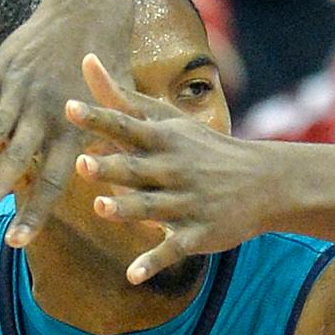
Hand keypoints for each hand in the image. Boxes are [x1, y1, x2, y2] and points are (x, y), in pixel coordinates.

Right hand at [0, 0, 132, 246]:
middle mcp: (46, 113)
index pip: (53, 182)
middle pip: (19, 157)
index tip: (17, 241)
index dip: (35, 213)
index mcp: (74, 129)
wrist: (87, 10)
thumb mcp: (118, 109)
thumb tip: (126, 193)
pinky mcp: (2, 69)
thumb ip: (114, 148)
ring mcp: (21, 90)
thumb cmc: (109, 65)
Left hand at [66, 56, 274, 282]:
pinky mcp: (197, 234)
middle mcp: (174, 170)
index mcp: (164, 141)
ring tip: (100, 207)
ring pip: (152, 207)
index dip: (98, 118)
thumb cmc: (203, 148)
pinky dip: (154, 262)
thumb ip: (122, 98)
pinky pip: (173, 249)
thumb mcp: (167, 120)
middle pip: (137, 169)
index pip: (126, 127)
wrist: (264, 183)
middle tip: (82, 163)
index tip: (70, 107)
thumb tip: (86, 60)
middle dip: (111, 167)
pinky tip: (132, 275)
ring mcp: (186, 204)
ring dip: (127, 209)